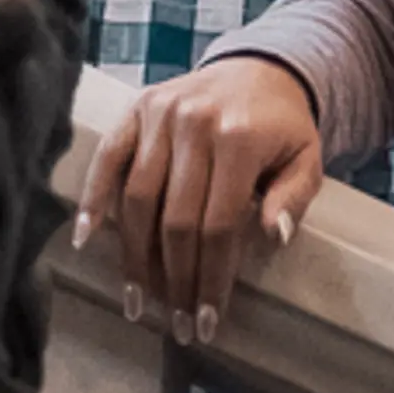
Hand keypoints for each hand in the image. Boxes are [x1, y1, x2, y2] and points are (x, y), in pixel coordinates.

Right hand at [75, 57, 323, 337]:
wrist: (260, 69)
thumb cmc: (283, 126)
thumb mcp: (307, 159)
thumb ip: (294, 198)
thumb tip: (274, 236)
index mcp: (239, 138)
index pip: (219, 224)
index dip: (210, 278)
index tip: (205, 322)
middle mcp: (194, 123)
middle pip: (175, 219)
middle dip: (174, 279)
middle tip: (174, 323)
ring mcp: (160, 113)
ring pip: (136, 197)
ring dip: (134, 257)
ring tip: (137, 302)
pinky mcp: (136, 108)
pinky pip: (107, 158)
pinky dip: (93, 198)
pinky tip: (86, 239)